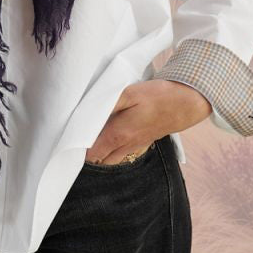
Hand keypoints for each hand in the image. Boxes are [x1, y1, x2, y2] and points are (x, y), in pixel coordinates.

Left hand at [84, 79, 211, 164]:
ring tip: (86, 141)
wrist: (186, 103)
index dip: (76, 151)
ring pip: (110, 159)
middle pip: (99, 160)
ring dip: (98, 154)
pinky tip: (106, 139)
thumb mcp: (130, 93)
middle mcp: (125, 146)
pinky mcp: (142, 142)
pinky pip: (121, 154)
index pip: (90, 154)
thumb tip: (87, 113)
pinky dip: (110, 151)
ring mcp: (135, 146)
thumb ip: (107, 103)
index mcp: (118, 135)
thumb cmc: (158, 97)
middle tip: (72, 142)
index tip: (66, 142)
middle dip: (85, 155)